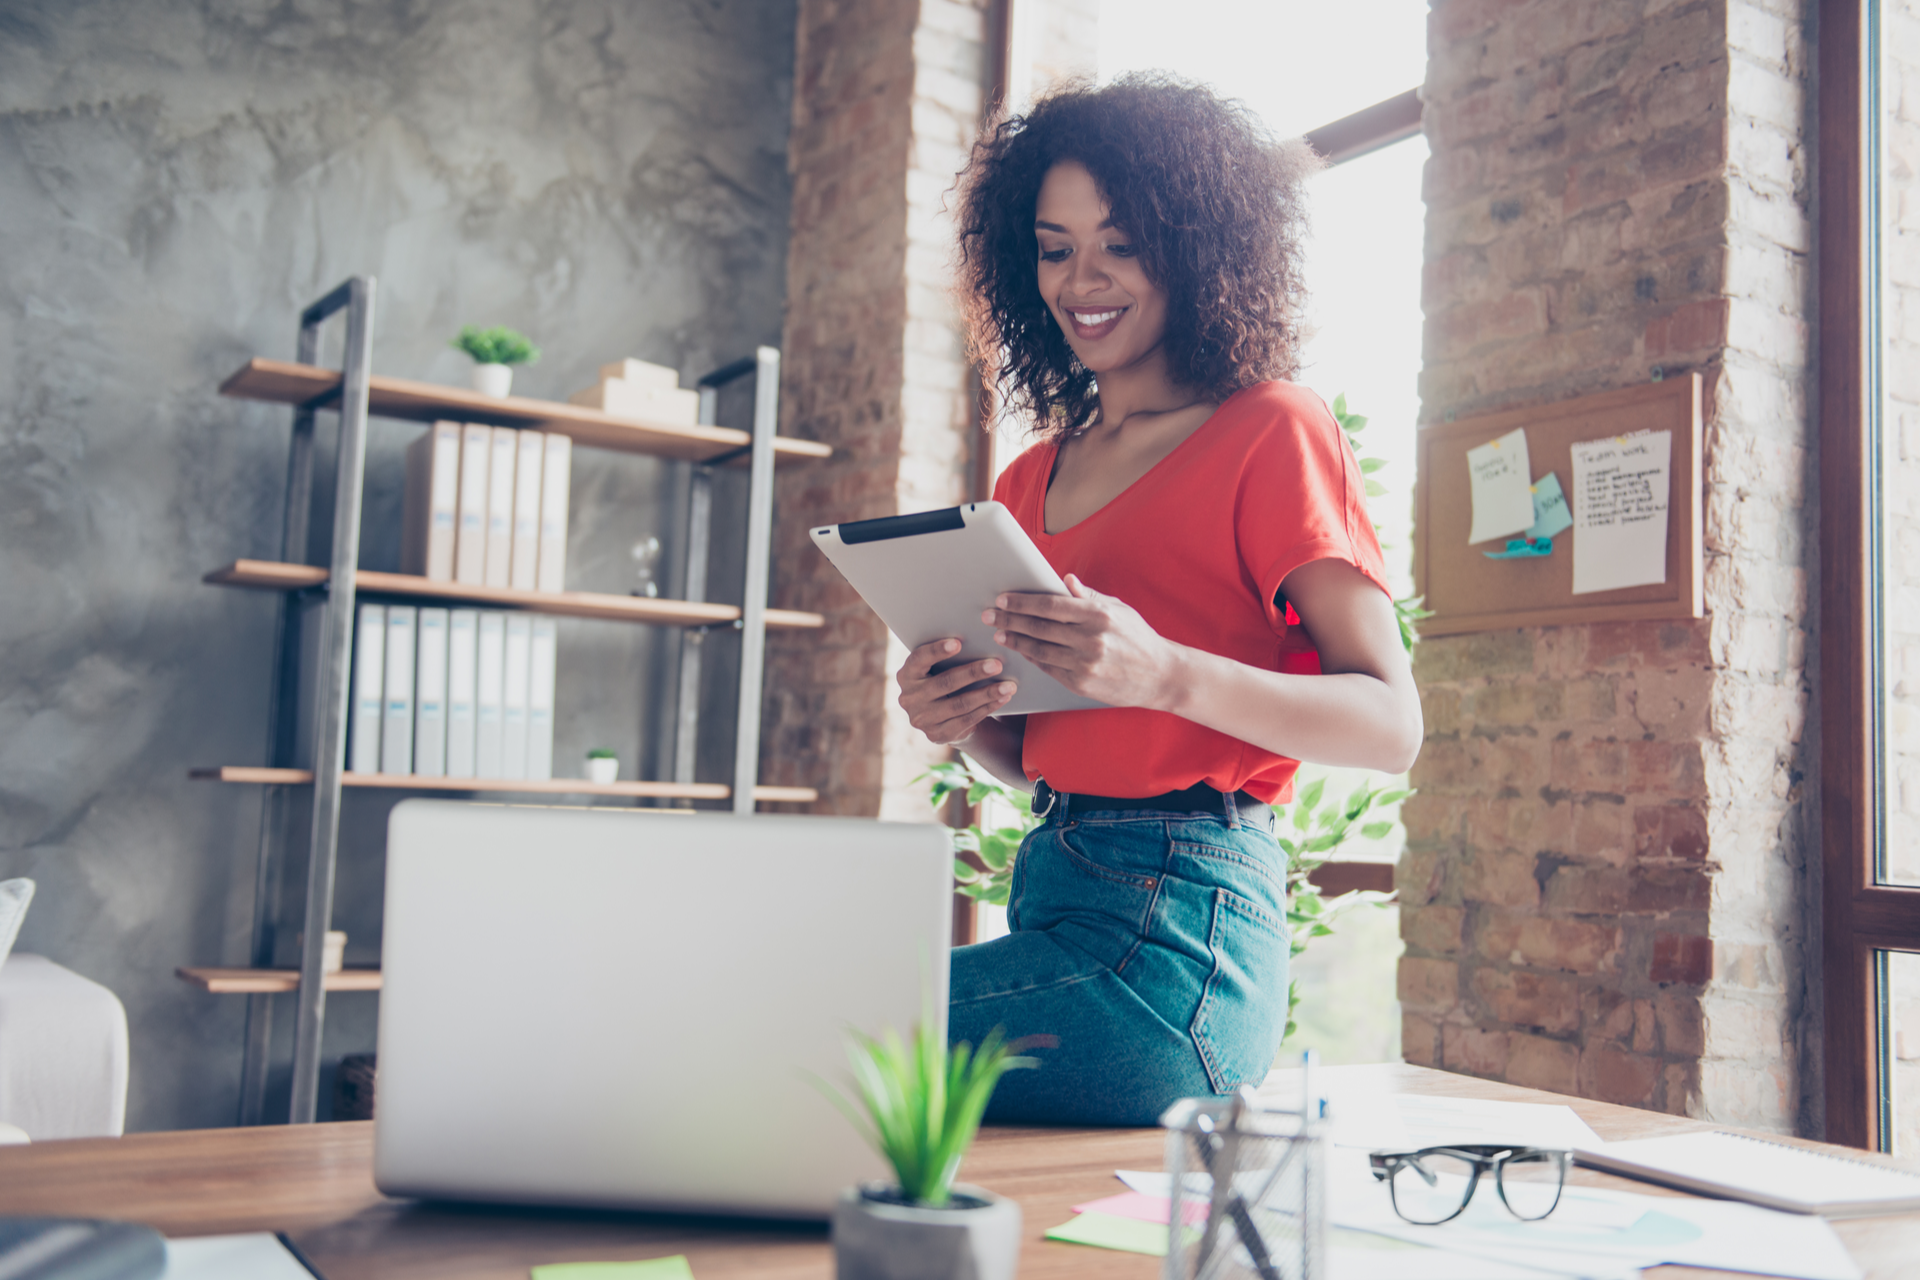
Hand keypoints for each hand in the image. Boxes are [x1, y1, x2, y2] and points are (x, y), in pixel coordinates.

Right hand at [896, 637, 1017, 745]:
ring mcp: (922, 719)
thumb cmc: (942, 679)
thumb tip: (980, 641)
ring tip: (1009, 685)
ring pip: (959, 704)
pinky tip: (1002, 699)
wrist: (940, 717)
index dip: (937, 651)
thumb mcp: (936, 668)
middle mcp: (909, 698)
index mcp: (906, 675)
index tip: (959, 642)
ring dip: (987, 693)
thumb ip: (946, 657)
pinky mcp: (937, 735)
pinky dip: (987, 708)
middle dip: (973, 673)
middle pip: (945, 683)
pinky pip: (966, 720)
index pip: (919, 659)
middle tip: (997, 665)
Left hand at [986, 574, 1183, 709]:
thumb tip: (1064, 580)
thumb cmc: (1138, 638)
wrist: (1161, 675)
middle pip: (1039, 627)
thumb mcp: (1118, 610)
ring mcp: (1085, 664)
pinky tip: (1022, 649)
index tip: (1003, 599)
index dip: (1022, 602)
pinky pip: (1049, 668)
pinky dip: (1032, 658)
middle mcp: (1090, 639)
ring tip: (1001, 633)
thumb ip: (1088, 596)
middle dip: (1010, 620)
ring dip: (1016, 640)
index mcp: (1098, 615)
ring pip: (1039, 650)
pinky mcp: (1081, 684)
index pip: (1050, 606)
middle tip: (990, 616)